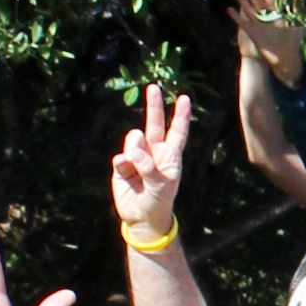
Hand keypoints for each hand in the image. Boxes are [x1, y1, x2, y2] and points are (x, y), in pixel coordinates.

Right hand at [110, 83, 194, 238]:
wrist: (142, 219)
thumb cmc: (159, 202)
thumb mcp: (160, 186)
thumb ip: (148, 166)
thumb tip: (133, 150)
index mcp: (170, 156)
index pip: (177, 132)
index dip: (181, 115)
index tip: (184, 97)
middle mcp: (154, 152)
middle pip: (155, 124)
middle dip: (154, 105)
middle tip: (153, 87)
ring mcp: (137, 157)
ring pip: (134, 140)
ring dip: (134, 148)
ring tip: (135, 166)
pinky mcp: (122, 166)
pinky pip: (121, 157)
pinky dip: (123, 164)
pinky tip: (126, 173)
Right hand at [229, 0, 305, 82]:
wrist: (286, 57)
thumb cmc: (293, 40)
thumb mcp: (297, 22)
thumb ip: (296, 7)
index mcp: (276, 12)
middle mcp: (266, 16)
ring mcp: (258, 23)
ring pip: (248, 8)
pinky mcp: (252, 33)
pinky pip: (242, 23)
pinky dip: (236, 17)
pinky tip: (229, 9)